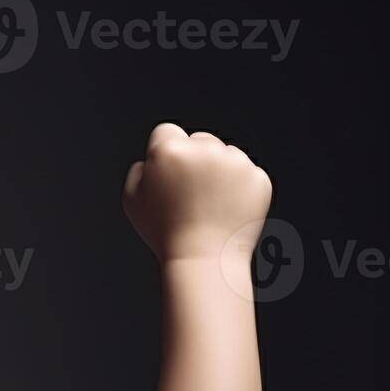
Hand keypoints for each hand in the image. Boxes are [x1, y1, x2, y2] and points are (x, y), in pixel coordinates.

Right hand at [123, 123, 271, 262]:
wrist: (203, 258)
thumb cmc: (163, 231)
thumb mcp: (132, 199)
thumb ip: (140, 169)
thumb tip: (153, 158)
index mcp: (170, 150)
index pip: (166, 132)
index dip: (164, 153)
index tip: (167, 174)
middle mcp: (204, 149)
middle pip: (199, 139)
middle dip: (194, 159)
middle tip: (189, 193)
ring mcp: (235, 162)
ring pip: (225, 154)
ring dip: (218, 171)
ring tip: (209, 204)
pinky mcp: (257, 177)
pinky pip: (246, 173)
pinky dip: (239, 188)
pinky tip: (226, 209)